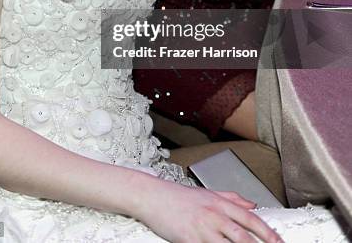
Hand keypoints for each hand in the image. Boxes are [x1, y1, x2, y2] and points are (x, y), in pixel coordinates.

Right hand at [135, 179, 282, 242]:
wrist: (152, 196)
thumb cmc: (178, 197)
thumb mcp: (208, 193)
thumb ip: (232, 199)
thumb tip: (252, 205)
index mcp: (220, 203)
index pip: (250, 220)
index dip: (268, 233)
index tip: (279, 242)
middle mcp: (214, 215)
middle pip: (244, 236)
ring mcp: (202, 228)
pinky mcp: (189, 239)